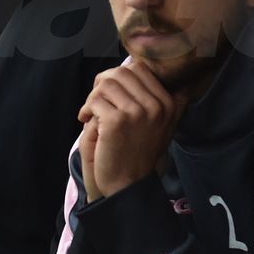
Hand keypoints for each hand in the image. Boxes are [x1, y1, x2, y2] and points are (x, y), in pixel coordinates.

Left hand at [77, 61, 185, 199]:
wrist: (129, 184)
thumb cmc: (138, 153)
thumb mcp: (162, 126)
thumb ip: (166, 102)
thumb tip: (167, 77)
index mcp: (167, 103)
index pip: (139, 69)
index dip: (118, 77)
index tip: (109, 94)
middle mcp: (156, 105)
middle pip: (121, 72)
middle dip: (103, 83)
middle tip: (95, 101)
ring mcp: (137, 112)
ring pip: (106, 84)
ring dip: (93, 97)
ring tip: (91, 113)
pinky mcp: (117, 121)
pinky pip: (95, 100)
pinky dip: (86, 109)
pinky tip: (86, 121)